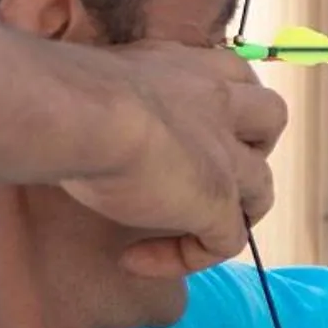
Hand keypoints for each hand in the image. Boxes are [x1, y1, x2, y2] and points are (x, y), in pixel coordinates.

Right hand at [59, 43, 288, 276]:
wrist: (71, 111)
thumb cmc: (56, 90)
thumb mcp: (85, 81)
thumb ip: (95, 95)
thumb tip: (64, 111)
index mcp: (184, 66)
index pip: (230, 72)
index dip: (224, 99)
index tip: (178, 126)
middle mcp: (216, 101)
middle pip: (271, 116)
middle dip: (253, 145)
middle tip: (204, 172)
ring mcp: (226, 155)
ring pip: (263, 187)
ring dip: (229, 213)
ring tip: (174, 231)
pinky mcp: (218, 202)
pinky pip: (226, 243)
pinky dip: (187, 258)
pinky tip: (133, 261)